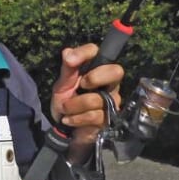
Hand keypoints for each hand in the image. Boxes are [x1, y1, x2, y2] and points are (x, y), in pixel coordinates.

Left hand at [50, 44, 123, 163]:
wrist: (65, 128)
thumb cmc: (66, 101)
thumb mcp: (62, 85)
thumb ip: (67, 69)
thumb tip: (68, 52)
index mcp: (95, 70)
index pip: (97, 52)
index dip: (85, 53)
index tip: (70, 60)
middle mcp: (108, 83)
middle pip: (116, 71)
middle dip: (95, 78)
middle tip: (80, 86)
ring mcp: (112, 101)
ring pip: (97, 99)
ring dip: (74, 106)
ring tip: (66, 109)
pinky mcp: (110, 118)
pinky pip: (94, 116)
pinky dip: (76, 118)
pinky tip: (70, 120)